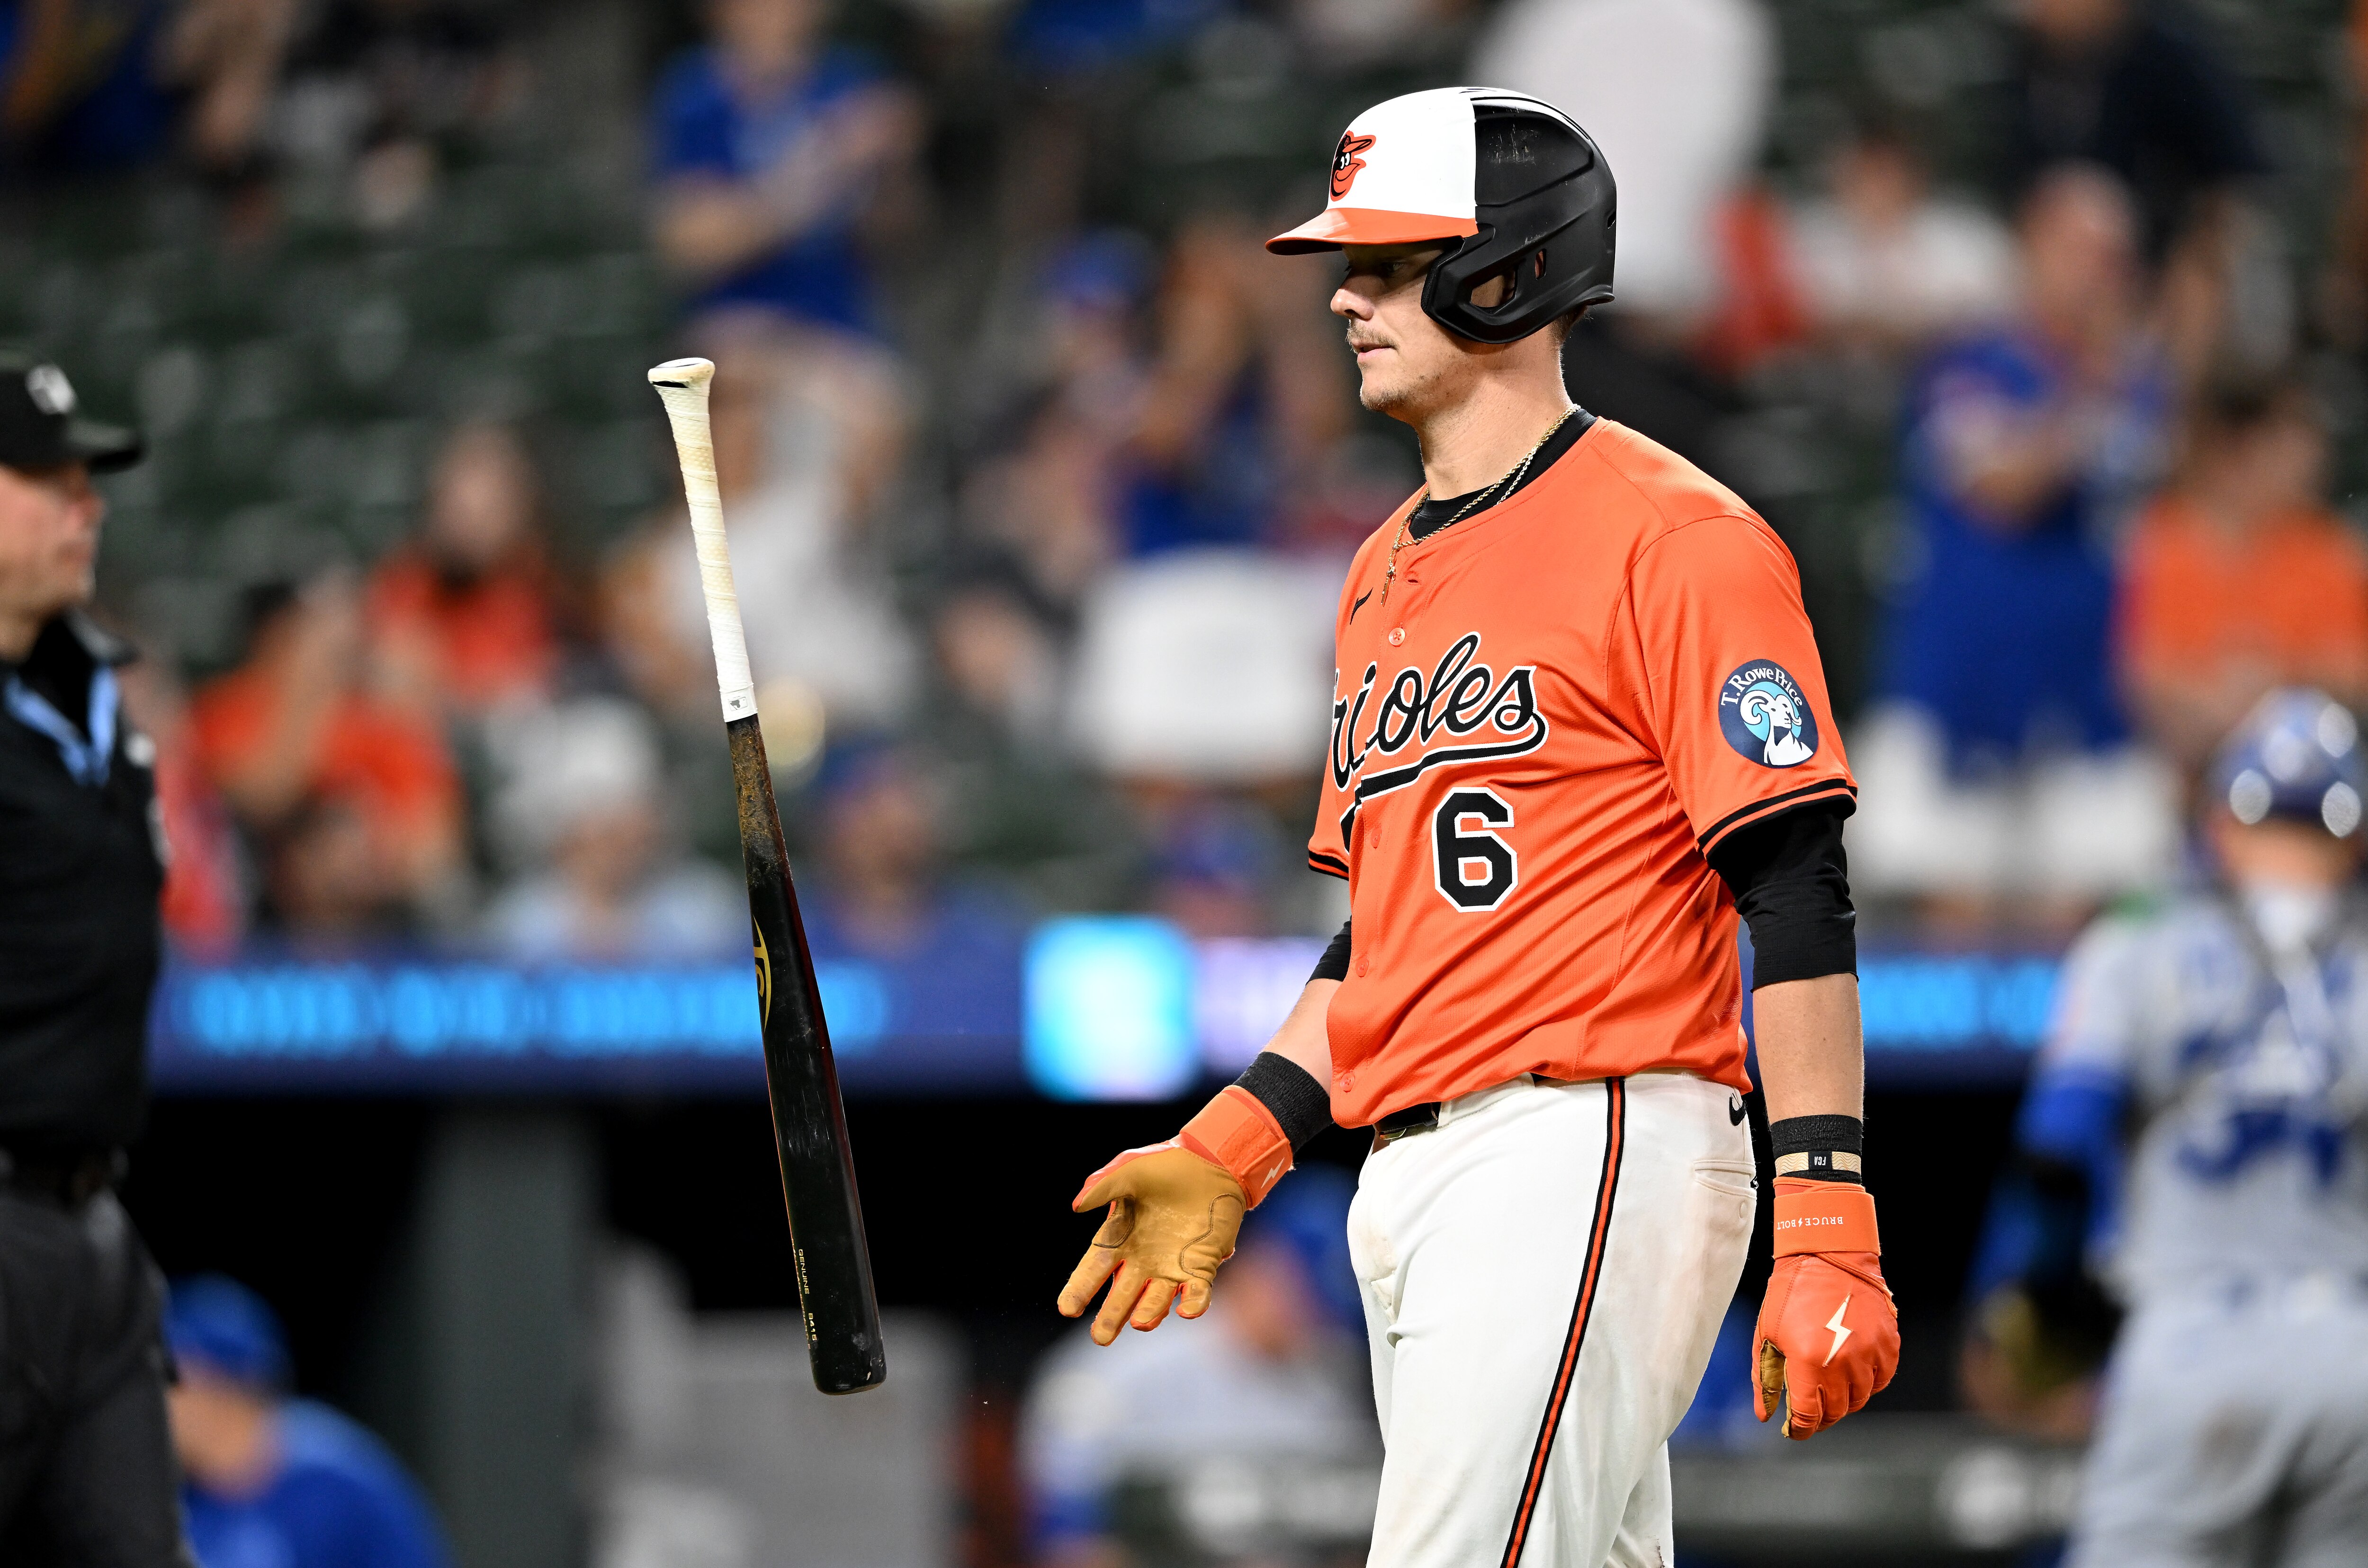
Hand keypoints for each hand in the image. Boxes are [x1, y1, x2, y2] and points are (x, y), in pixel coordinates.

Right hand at [1056, 1144, 1245, 1344]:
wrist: (1209, 1163)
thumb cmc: (1164, 1166)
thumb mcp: (1130, 1169)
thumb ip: (1104, 1186)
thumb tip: (1077, 1206)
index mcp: (1119, 1237)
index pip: (1093, 1269)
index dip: (1080, 1289)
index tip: (1067, 1308)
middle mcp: (1142, 1259)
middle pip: (1122, 1295)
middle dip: (1112, 1316)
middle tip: (1100, 1338)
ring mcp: (1171, 1267)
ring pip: (1157, 1299)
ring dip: (1150, 1313)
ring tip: (1141, 1323)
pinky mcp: (1201, 1266)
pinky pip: (1196, 1293)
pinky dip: (1193, 1304)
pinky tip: (1187, 1311)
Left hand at [1754, 1249, 1898, 1437]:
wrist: (1827, 1254)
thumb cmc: (1790, 1292)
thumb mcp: (1766, 1335)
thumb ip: (1765, 1379)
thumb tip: (1765, 1415)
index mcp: (1808, 1360)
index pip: (1808, 1415)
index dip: (1800, 1429)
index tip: (1795, 1431)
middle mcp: (1843, 1362)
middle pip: (1836, 1411)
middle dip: (1821, 1416)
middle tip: (1811, 1410)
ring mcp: (1870, 1353)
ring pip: (1860, 1398)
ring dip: (1844, 1400)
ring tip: (1829, 1386)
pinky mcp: (1889, 1343)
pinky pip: (1881, 1379)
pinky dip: (1867, 1383)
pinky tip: (1852, 1372)